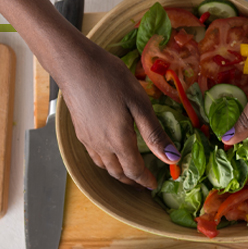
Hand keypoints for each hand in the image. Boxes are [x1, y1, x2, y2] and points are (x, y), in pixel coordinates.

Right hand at [58, 41, 179, 188]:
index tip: (154, 184)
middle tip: (144, 183)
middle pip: (119, 173)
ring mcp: (88, 140)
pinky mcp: (80, 132)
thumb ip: (155, 134)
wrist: (73, 64)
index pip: (135, 171)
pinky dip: (107, 164)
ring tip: (130, 173)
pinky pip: (95, 157)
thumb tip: (173, 158)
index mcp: (119, 141)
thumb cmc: (109, 78)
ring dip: (119, 174)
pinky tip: (111, 156)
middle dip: (133, 181)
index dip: (146, 180)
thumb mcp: (139, 103)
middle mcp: (102, 146)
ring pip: (105, 167)